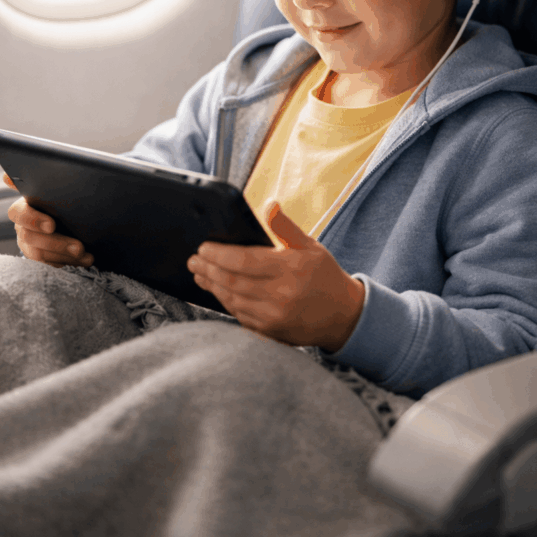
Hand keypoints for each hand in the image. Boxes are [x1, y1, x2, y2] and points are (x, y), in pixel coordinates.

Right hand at [4, 174, 93, 267]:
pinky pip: (50, 265)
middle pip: (31, 238)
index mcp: (24, 206)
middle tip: (79, 247)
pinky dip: (69, 263)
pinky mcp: (40, 258)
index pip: (19, 213)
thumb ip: (40, 179)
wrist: (70, 212)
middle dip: (57, 243)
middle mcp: (22, 226)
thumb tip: (7, 176)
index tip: (52, 225)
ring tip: (86, 255)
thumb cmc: (60, 196)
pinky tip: (85, 260)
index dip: (34, 220)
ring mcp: (29, 244)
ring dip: (65, 256)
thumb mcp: (54, 187)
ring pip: (40, 255)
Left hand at [187, 201, 364, 350]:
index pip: (244, 261)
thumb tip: (269, 204)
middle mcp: (280, 295)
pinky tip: (218, 292)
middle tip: (193, 260)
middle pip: (232, 281)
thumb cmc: (325, 276)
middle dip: (208, 270)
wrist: (343, 316)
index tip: (203, 247)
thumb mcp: (311, 246)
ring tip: (200, 274)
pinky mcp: (270, 332)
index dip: (218, 254)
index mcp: (289, 269)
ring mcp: (274, 317)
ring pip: (232, 300)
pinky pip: (240, 316)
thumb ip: (286, 227)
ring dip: (212, 286)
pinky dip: (225, 303)